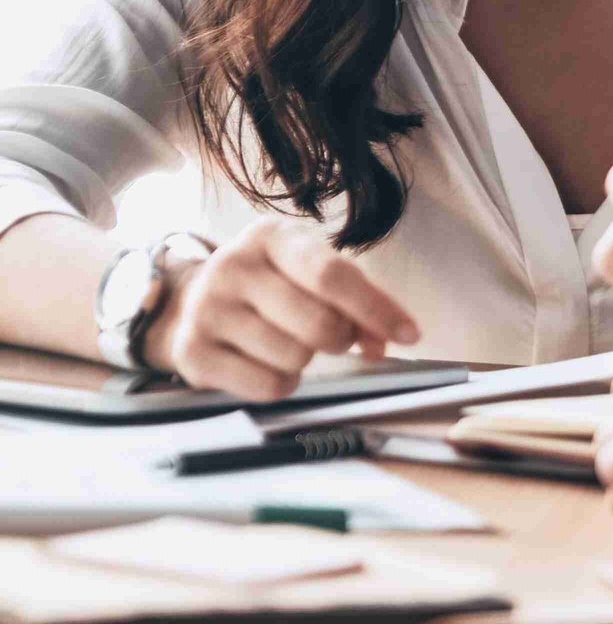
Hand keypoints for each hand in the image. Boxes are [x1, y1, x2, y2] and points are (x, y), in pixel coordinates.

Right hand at [145, 218, 418, 400]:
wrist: (193, 300)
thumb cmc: (272, 284)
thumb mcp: (311, 271)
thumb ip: (359, 298)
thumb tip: (391, 339)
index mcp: (272, 237)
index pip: (331, 274)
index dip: (376, 308)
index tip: (411, 334)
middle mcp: (232, 267)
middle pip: (317, 323)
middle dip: (341, 338)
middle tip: (335, 336)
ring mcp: (206, 310)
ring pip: (294, 358)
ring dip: (306, 361)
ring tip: (289, 342)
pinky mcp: (191, 354)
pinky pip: (267, 386)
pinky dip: (283, 383)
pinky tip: (268, 362)